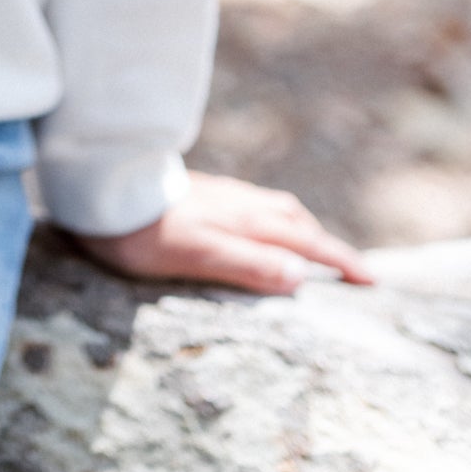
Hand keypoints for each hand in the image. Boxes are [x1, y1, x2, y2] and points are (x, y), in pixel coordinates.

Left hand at [75, 170, 373, 293]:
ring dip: (301, 228)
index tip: (371, 282)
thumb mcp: (196, 255)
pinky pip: (253, 205)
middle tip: (353, 269)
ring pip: (275, 209)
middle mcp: (239, 204)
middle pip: (297, 223)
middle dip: (328, 246)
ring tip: (311, 247)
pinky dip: (272, 219)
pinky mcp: (200, 193)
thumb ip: (247, 264)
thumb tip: (300, 277)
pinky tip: (256, 227)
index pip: (306, 243)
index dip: (339, 262)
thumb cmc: (143, 231)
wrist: (99, 189)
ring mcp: (220, 195)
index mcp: (245, 222)